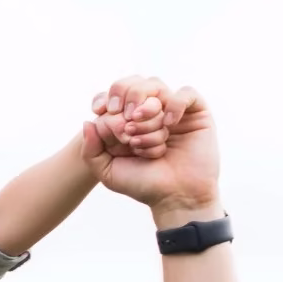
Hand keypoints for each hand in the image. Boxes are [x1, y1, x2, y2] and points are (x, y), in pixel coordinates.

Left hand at [80, 77, 220, 222]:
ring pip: (157, 89)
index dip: (106, 99)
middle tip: (126, 128)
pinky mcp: (195, 112)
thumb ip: (91, 150)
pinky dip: (174, 105)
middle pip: (135, 85)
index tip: (101, 112)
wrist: (175, 196)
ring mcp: (172, 110)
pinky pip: (186, 93)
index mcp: (127, 121)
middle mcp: (149, 112)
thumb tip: (87, 122)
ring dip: (147, 113)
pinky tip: (169, 125)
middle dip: (126, 103)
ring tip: (142, 137)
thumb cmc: (142, 184)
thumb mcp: (108, 171)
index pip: (114, 94)